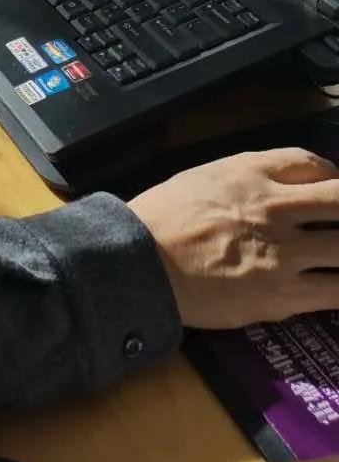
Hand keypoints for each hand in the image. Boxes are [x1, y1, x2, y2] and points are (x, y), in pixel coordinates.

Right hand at [130, 147, 338, 328]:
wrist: (142, 263)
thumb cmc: (164, 217)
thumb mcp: (204, 176)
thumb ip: (246, 176)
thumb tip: (278, 186)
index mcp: (252, 174)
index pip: (314, 165)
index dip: (333, 177)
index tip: (332, 190)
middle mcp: (275, 208)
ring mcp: (283, 254)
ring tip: (337, 255)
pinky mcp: (283, 296)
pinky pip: (335, 292)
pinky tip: (337, 288)